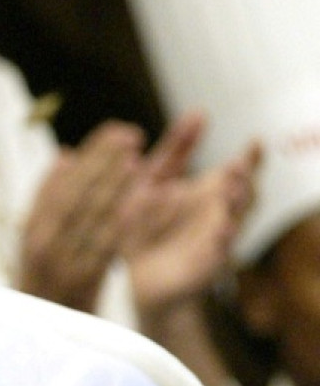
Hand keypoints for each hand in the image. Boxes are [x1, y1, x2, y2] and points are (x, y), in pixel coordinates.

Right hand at [17, 121, 144, 311]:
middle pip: (77, 195)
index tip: (117, 132)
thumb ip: (49, 199)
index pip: (65, 183)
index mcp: (33, 230)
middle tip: (132, 135)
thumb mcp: (38, 242)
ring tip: (138, 159)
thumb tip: (66, 155)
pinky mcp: (83, 286)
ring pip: (90, 218)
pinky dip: (121, 222)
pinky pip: (104, 248)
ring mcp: (62, 265)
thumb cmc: (43, 287)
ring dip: (114, 187)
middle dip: (104, 163)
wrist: (35, 347)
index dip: (92, 156)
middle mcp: (43, 244)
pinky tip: (140, 203)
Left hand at [123, 117, 259, 316]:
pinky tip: (222, 228)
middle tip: (238, 166)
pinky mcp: (203, 267)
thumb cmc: (148, 220)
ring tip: (230, 190)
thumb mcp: (159, 176)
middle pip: (243, 195)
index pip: (239, 172)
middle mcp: (218, 215)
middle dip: (243, 181)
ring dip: (234, 207)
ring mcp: (215, 241)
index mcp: (210, 192)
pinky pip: (217, 255)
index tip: (256, 142)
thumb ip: (179, 147)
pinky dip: (221, 242)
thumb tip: (201, 112)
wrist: (130, 273)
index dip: (251, 158)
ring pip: (235, 222)